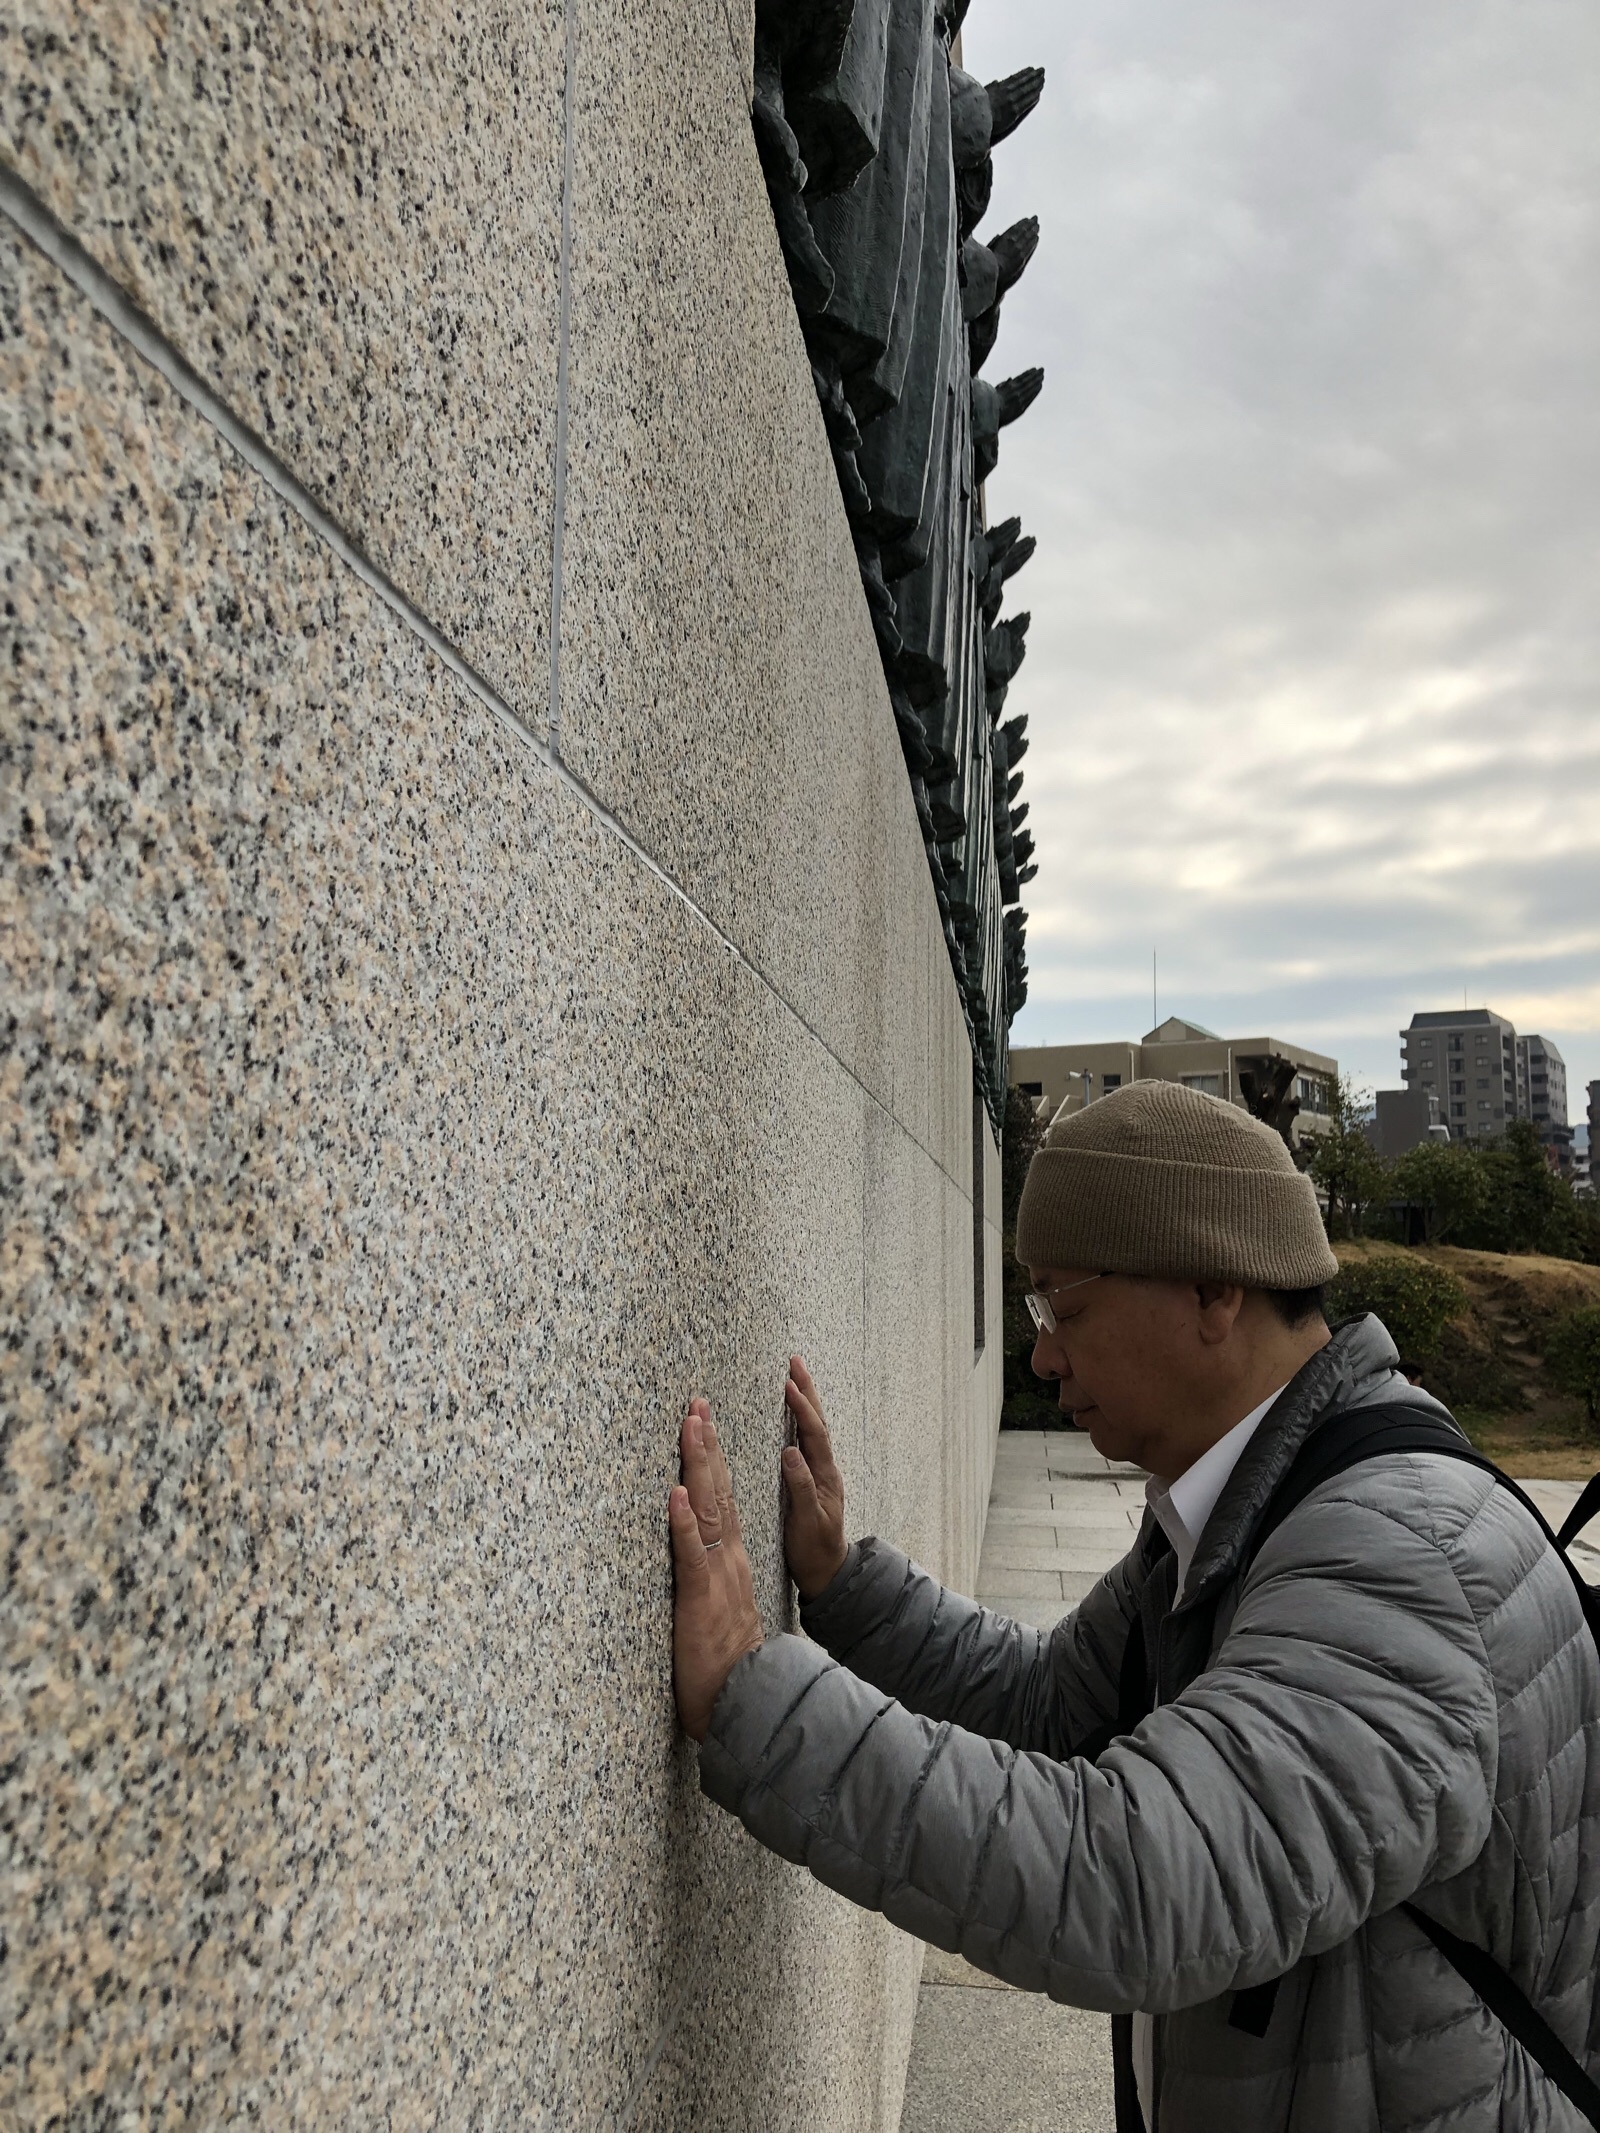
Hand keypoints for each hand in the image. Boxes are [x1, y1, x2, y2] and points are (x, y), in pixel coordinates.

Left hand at [669, 1398, 763, 1741]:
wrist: (748, 1702)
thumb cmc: (726, 1664)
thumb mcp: (718, 1610)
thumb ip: (709, 1581)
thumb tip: (695, 1556)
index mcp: (731, 1561)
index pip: (721, 1500)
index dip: (712, 1460)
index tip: (703, 1422)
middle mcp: (730, 1559)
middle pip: (717, 1492)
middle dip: (706, 1445)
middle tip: (697, 1404)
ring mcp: (718, 1575)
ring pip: (707, 1510)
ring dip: (698, 1466)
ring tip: (692, 1427)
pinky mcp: (701, 1597)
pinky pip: (692, 1555)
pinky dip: (682, 1523)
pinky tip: (674, 1495)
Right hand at [781, 1356, 848, 1600]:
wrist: (827, 1571)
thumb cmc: (814, 1550)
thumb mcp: (805, 1522)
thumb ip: (800, 1487)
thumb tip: (789, 1451)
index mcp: (825, 1476)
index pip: (814, 1434)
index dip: (802, 1408)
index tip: (788, 1384)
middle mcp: (826, 1469)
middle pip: (818, 1422)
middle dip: (807, 1391)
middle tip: (795, 1362)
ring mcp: (821, 1473)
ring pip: (813, 1429)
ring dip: (805, 1401)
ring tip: (794, 1377)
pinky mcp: (813, 1479)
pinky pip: (807, 1440)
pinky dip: (800, 1420)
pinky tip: (793, 1414)